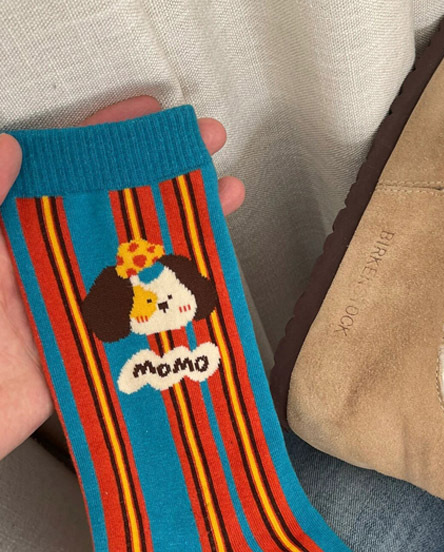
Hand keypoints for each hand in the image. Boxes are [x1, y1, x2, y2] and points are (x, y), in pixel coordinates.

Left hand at [0, 96, 244, 459]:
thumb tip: (10, 145)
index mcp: (13, 234)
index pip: (68, 172)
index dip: (112, 137)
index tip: (157, 114)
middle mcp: (52, 265)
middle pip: (119, 211)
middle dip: (168, 179)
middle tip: (215, 155)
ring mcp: (77, 310)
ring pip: (141, 264)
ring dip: (186, 234)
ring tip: (231, 205)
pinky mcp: (94, 354)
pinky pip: (143, 325)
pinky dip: (179, 306)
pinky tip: (211, 288)